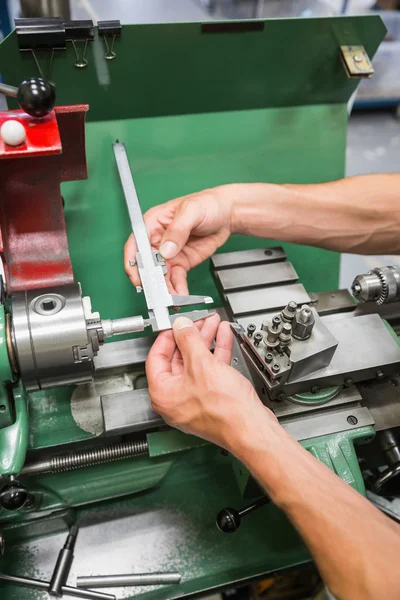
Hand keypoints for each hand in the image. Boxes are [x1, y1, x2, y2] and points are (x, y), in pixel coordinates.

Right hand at [125, 186, 233, 294]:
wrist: (227, 213)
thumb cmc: (207, 204)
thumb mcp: (191, 211)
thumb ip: (177, 229)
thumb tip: (165, 249)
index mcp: (153, 223)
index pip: (136, 244)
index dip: (133, 261)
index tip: (138, 276)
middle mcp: (158, 240)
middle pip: (147, 264)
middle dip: (151, 280)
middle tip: (157, 293)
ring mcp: (170, 253)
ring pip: (161, 275)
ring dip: (164, 288)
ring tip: (171, 298)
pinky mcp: (182, 262)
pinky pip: (176, 278)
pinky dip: (177, 288)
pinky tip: (180, 295)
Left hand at [146, 313, 274, 450]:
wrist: (251, 428)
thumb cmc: (224, 410)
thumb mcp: (201, 364)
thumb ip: (188, 340)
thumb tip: (180, 326)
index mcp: (162, 394)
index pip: (156, 357)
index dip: (168, 336)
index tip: (177, 324)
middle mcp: (175, 399)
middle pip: (179, 358)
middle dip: (192, 336)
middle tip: (199, 320)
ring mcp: (194, 400)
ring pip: (197, 363)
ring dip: (206, 341)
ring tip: (214, 323)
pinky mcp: (212, 399)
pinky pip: (210, 371)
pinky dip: (216, 353)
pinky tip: (223, 337)